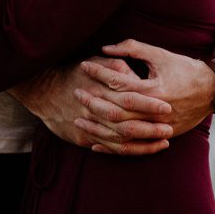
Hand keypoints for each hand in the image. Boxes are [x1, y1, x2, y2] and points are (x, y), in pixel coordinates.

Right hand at [10, 62, 173, 155]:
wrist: (44, 90)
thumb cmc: (77, 73)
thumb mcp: (98, 62)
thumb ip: (119, 68)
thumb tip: (139, 78)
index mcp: (101, 90)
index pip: (130, 99)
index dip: (149, 105)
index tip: (167, 107)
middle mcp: (95, 111)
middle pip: (127, 124)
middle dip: (150, 129)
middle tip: (170, 129)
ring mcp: (88, 128)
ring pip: (120, 141)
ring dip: (143, 144)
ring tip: (164, 142)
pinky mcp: (83, 139)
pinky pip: (109, 149)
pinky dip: (127, 151)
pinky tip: (143, 149)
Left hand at [83, 40, 214, 142]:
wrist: (213, 90)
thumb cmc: (185, 68)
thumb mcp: (160, 55)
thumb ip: (133, 49)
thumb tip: (105, 49)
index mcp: (154, 89)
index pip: (119, 82)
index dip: (99, 73)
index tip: (84, 66)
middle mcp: (155, 111)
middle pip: (115, 110)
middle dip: (93, 100)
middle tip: (76, 91)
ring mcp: (158, 126)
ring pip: (121, 132)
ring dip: (98, 126)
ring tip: (80, 117)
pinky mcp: (161, 136)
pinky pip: (132, 147)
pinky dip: (112, 147)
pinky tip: (95, 143)